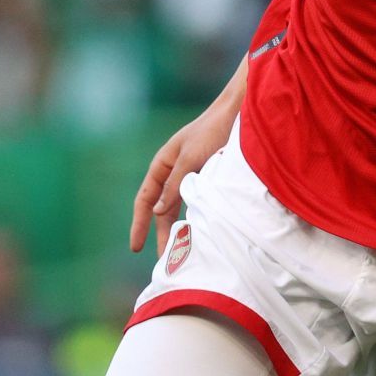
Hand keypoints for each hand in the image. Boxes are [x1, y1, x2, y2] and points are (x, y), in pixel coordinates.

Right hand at [128, 105, 234, 254]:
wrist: (239, 112)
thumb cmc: (212, 130)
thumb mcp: (190, 157)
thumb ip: (175, 184)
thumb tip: (156, 213)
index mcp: (163, 165)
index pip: (144, 200)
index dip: (138, 224)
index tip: (135, 248)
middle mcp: (175, 173)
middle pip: (163, 210)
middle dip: (163, 235)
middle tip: (165, 263)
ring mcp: (193, 177)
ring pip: (182, 210)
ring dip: (182, 230)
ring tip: (184, 254)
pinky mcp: (211, 179)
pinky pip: (199, 204)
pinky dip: (198, 220)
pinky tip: (203, 235)